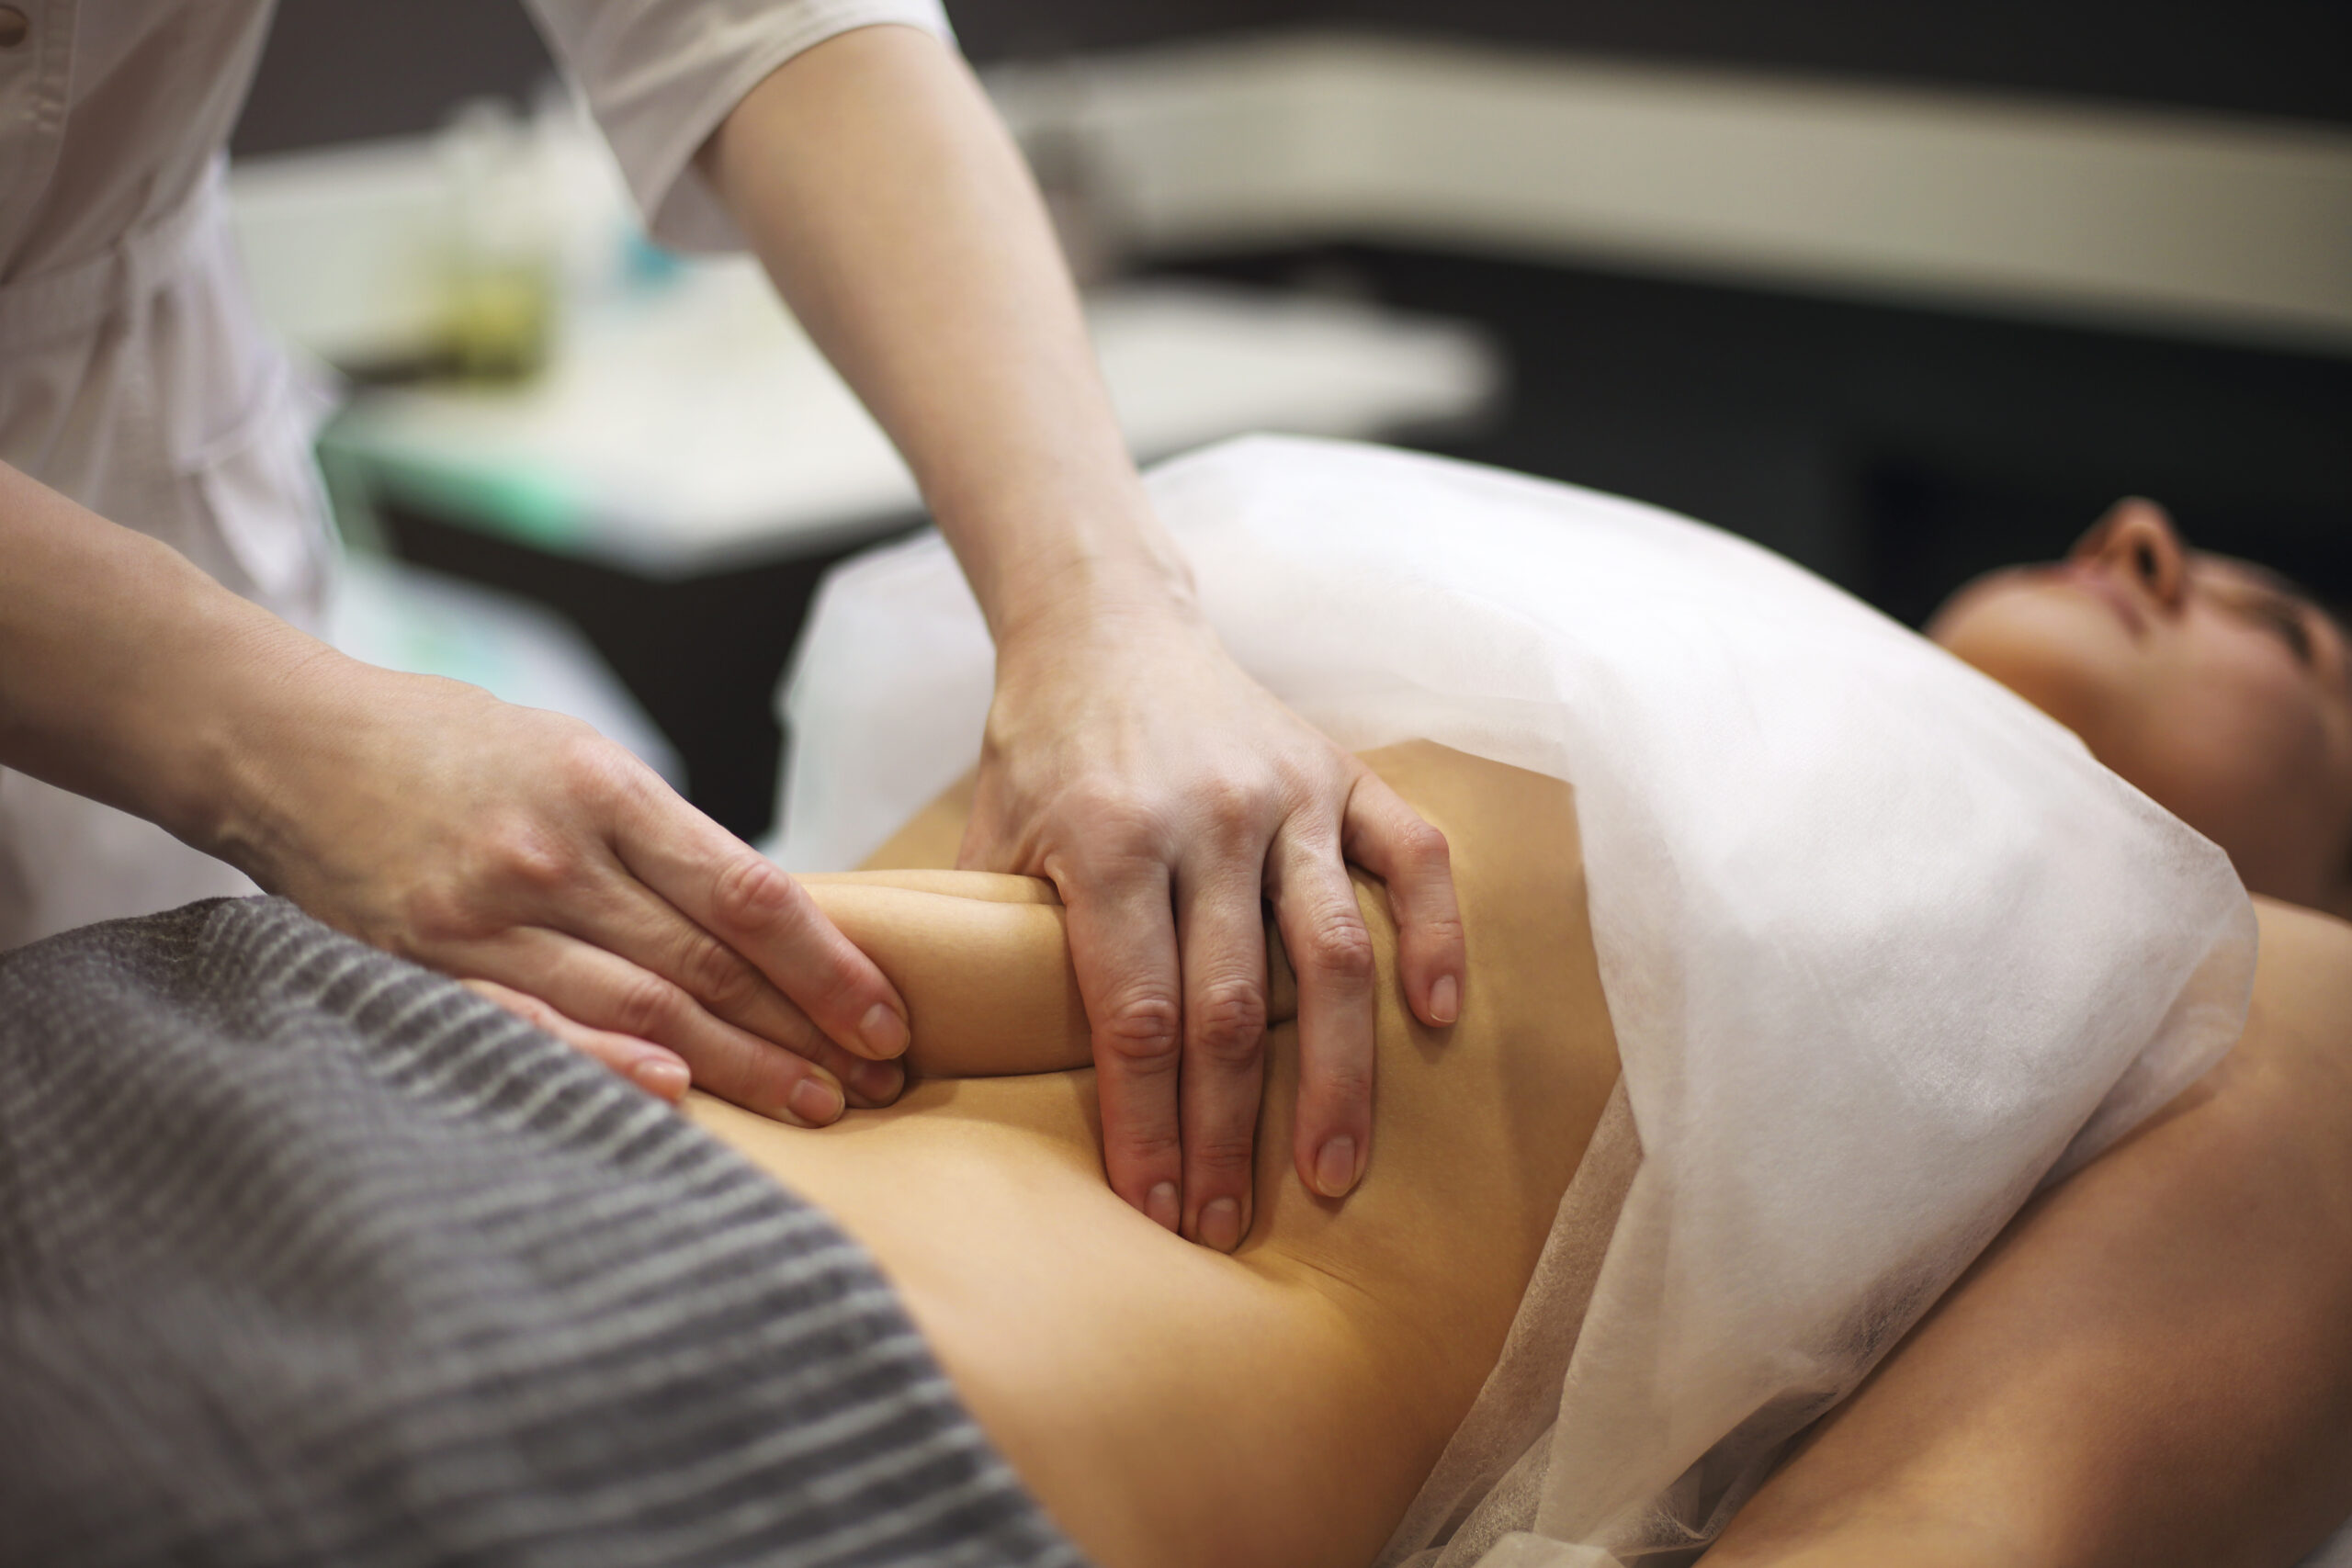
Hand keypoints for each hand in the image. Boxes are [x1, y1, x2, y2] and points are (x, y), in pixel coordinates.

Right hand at [225, 654, 911, 1118]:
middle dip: (805, 1029)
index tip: (886, 1013)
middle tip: (881, 1078)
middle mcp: (550, 856)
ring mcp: (481, 919)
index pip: (747, 893)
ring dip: (739, 1065)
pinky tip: (679, 1096)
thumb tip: (770, 929)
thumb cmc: (456, 749)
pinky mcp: (421, 970)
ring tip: (817, 1105)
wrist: (289, 746)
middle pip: (706, 963)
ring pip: (639, 1009)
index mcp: (604, 789)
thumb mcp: (576, 757)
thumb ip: (663, 841)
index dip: (827, 963)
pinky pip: (532, 1031)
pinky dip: (609, 1067)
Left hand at [962, 596, 1465, 1250]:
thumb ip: (992, 944)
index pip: (1134, 1013)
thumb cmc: (1041, 755)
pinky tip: (1438, 1020)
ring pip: (1332, 955)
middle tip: (1224, 1226)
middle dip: (1227, 1134)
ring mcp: (1287, 793)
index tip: (1152, 1208)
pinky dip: (1438, 937)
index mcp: (1108, 836)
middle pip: (1231, 1007)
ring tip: (1336, 1174)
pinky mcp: (1343, 771)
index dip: (1146, 1124)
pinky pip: (1414, 859)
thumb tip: (959, 1076)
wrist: (1105, 627)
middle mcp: (1208, 815)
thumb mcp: (992, 839)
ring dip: (1337, 1077)